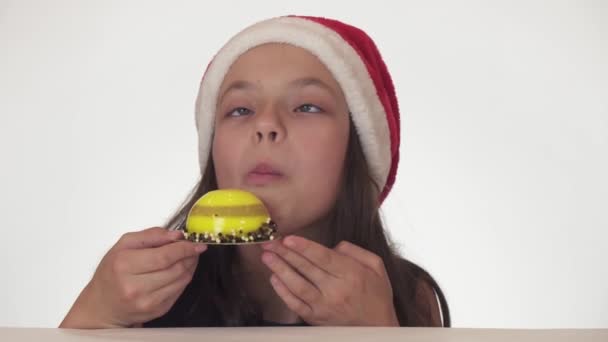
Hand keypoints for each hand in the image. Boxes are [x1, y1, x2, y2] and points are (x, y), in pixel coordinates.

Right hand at [60, 227, 206, 327]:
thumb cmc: (112, 273)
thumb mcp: (124, 245)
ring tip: (188, 258)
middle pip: (176, 268)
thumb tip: (176, 235)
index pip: (164, 256)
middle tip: (194, 248)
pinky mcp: (156, 311)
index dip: (184, 248)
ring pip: (181, 280)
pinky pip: (179, 292)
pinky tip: (179, 272)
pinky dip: (183, 279)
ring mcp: (146, 301)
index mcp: (124, 265)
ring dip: (190, 267)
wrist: (102, 305)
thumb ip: (151, 235)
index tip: (195, 243)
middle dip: (190, 256)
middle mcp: (134, 286)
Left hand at [261, 236, 398, 325]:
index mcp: (351, 274)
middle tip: (270, 242)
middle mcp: (336, 290)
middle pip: (306, 268)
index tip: (288, 238)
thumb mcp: (376, 266)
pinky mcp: (315, 318)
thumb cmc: (376, 295)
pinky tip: (274, 279)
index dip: (303, 247)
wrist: (378, 328)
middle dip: (285, 253)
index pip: (322, 257)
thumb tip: (333, 246)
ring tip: (267, 257)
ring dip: (279, 270)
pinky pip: (295, 304)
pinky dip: (282, 292)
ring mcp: (323, 306)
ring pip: (297, 285)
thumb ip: (355, 251)